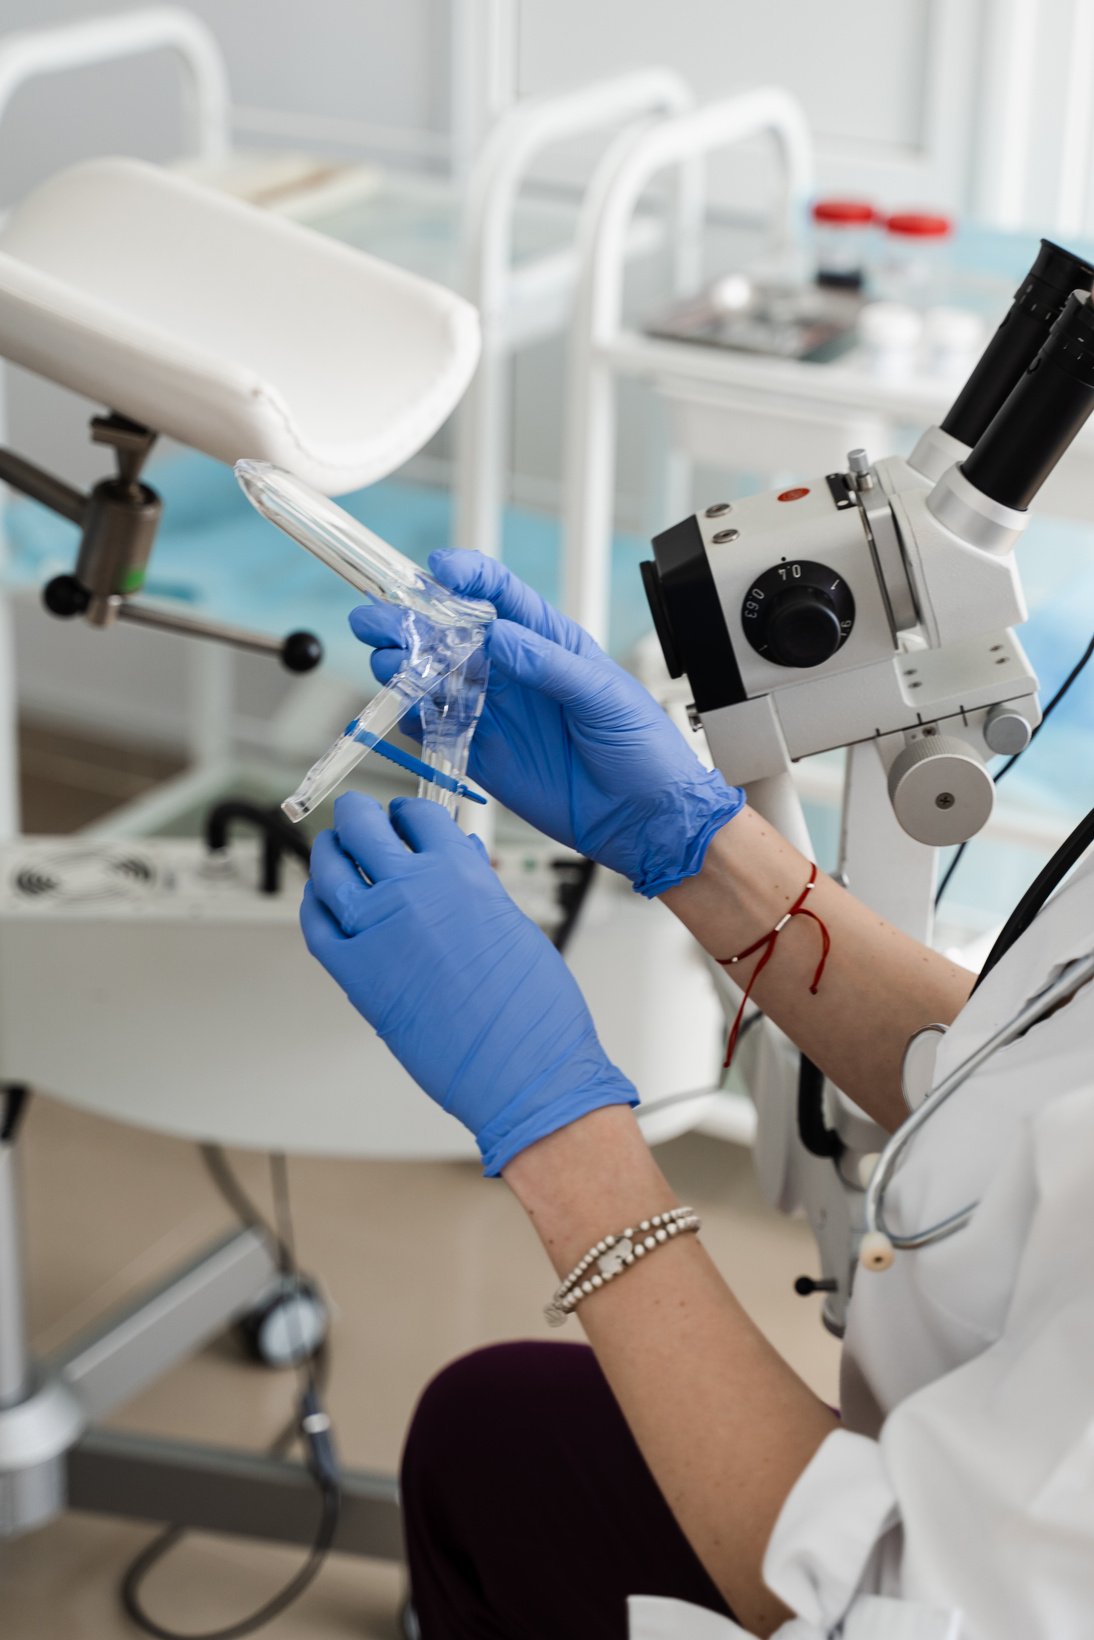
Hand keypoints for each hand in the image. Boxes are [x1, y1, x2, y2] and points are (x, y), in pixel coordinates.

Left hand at [302, 792, 636, 1174]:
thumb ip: (475, 886)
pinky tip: (321, 901)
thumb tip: (459, 861)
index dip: (407, 812)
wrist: (523, 1070)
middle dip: (359, 816)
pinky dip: (314, 905)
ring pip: (329, 868)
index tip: (403, 816)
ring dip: (329, 852)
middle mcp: (412, 890)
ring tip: (333, 850)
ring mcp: (376, 930)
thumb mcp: (511, 924)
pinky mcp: (354, 974)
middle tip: (358, 817)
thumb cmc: (532, 1008)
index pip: (418, 815)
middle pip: (363, 827)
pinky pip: (316, 925)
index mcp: (460, 871)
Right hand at [349, 552, 744, 897]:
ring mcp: (494, 710)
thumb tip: (498, 634)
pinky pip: (436, 727)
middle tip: (383, 618)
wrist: (644, 819)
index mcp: (548, 642)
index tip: (439, 569)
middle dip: (412, 618)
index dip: (467, 575)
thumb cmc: (641, 750)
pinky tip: (406, 709)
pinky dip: (413, 716)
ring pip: (433, 676)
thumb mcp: (603, 697)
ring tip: (388, 663)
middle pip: (451, 631)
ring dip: (404, 665)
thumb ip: (548, 665)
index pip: (500, 594)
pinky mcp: (482, 752)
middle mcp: (514, 670)